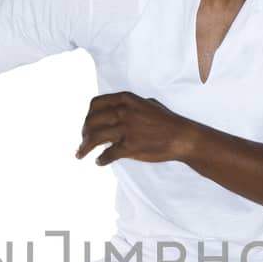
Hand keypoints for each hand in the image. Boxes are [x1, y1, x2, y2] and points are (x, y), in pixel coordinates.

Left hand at [75, 92, 194, 166]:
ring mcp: (126, 129)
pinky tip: (99, 162)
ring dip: (84, 147)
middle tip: (82, 141)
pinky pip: (108, 154)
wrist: (182, 137)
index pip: (96, 104)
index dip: (88, 115)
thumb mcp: (147, 104)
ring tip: (80, 154)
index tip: (87, 124)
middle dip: (84, 132)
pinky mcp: (130, 147)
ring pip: (95, 137)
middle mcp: (123, 112)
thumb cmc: (167, 121)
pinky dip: (101, 159)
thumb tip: (114, 110)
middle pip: (91, 121)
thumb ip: (129, 105)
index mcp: (126, 99)